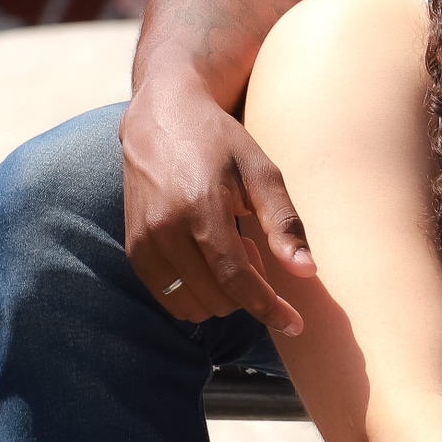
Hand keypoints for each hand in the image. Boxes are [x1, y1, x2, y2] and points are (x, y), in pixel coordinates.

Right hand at [121, 66, 317, 336]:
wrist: (163, 117)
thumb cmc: (220, 141)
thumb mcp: (262, 171)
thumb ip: (284, 223)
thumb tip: (307, 272)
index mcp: (200, 208)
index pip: (236, 279)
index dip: (268, 308)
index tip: (294, 325)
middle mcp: (165, 229)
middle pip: (217, 297)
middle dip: (247, 291)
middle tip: (254, 247)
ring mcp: (144, 241)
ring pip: (191, 305)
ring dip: (221, 294)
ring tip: (230, 250)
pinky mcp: (133, 248)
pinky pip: (168, 297)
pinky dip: (196, 293)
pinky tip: (207, 259)